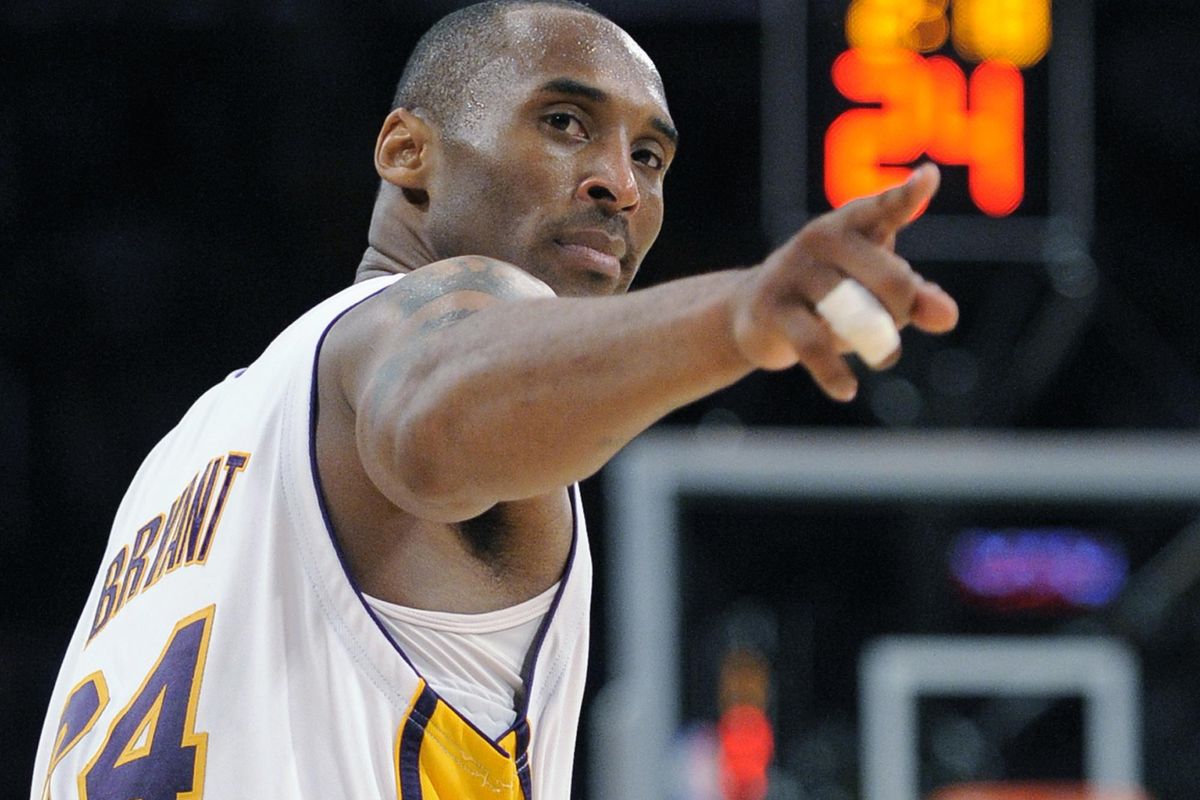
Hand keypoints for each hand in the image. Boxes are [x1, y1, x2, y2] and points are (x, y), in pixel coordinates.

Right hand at [731, 163, 958, 400]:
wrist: (753, 315)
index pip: (884, 208)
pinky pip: (813, 344)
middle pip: (890, 278)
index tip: (928, 179)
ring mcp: (793, 270)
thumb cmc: (830, 296)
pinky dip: (834, 373)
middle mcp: (821, 238)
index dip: (907, 196)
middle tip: (894, 327)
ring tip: (884, 356)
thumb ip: (917, 298)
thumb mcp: (875, 293)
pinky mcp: (771, 307)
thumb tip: (948, 317)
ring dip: (876, 342)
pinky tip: (847, 390)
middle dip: (904, 309)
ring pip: (854, 313)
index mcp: (852, 224)